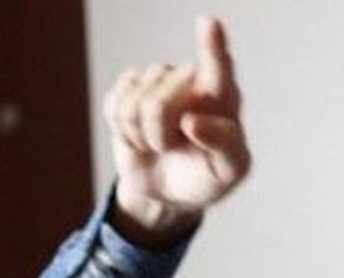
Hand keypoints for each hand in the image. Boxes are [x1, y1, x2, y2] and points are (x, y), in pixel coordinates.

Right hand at [102, 15, 249, 246]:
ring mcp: (157, 79)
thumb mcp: (229, 170)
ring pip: (134, 106)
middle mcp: (190, 79)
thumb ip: (222, 146)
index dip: (211, 46)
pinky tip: (141, 138)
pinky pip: (114, 108)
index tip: (209, 23)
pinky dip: (125, 134)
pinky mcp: (128, 88)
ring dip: (144, 137)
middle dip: (161, 136)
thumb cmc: (209, 174)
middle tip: (177, 148)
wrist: (173, 188)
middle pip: (159, 103)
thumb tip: (192, 121)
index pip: (218, 68)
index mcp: (224, 97)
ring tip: (162, 144)